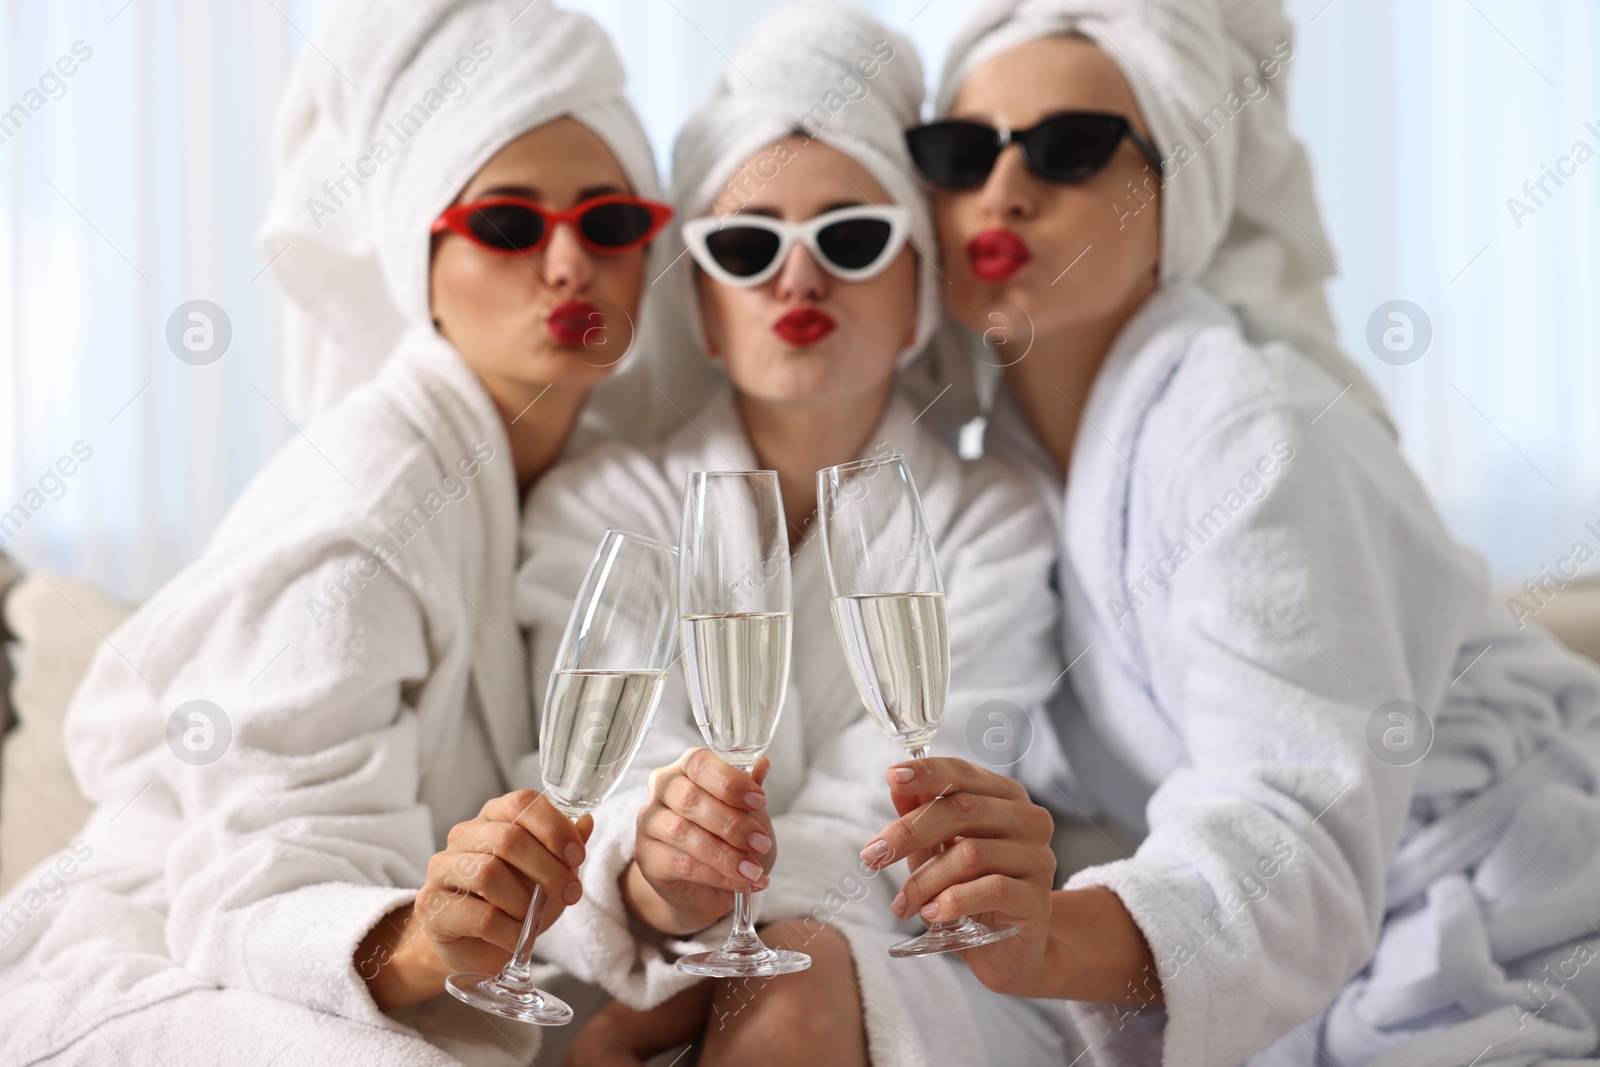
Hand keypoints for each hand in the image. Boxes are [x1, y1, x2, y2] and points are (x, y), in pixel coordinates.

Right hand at [360, 789, 591, 1009]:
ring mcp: (442, 868)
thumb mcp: (549, 874)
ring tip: (533, 919)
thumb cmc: (515, 903)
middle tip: (570, 893)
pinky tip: (516, 937)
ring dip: (524, 902)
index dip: (554, 827)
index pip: (522, 802)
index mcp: (494, 816)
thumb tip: (587, 822)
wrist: (477, 948)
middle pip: (508, 838)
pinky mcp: (430, 906)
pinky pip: (480, 916)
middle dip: (549, 869)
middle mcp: (463, 835)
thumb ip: (566, 848)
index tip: (577, 857)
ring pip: (489, 874)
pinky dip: (509, 931)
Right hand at [623, 748, 774, 934]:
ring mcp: (649, 822)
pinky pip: (681, 863)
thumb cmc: (729, 839)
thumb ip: (750, 789)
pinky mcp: (647, 856)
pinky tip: (739, 882)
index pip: (700, 763)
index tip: (759, 800)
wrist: (710, 887)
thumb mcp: (749, 813)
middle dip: (732, 823)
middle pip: (689, 798)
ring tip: (753, 870)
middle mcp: (662, 788)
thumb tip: (762, 764)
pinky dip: (716, 875)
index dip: (730, 781)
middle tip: (761, 843)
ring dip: (725, 854)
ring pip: (683, 833)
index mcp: (686, 767)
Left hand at [859, 757, 1056, 995]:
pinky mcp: (1037, 899)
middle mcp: (1028, 820)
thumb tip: (897, 785)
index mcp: (1005, 797)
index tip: (892, 777)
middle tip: (873, 856)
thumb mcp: (939, 850)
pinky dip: (954, 900)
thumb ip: (922, 816)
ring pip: (971, 853)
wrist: (1010, 949)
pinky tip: (932, 913)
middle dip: (909, 832)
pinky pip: (993, 889)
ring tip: (902, 904)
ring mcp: (1037, 858)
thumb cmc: (973, 890)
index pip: (963, 773)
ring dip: (925, 880)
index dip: (927, 772)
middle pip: (963, 809)